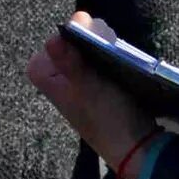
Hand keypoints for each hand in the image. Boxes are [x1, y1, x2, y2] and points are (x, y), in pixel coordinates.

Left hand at [25, 11, 159, 174]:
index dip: (77, 33)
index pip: (58, 35)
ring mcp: (75, 77)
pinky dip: (110, 55)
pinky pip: (99, 56)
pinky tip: (120, 63)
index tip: (94, 38)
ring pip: (88, 45)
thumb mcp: (88, 87)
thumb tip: (52, 38)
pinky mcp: (94, 82)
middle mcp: (55, 74)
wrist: (134, 145)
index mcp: (44, 75)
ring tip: (117, 58)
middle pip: (73, 37)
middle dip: (94, 39)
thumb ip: (69, 61)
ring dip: (105, 46)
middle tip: (109, 49)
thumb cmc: (107, 117)